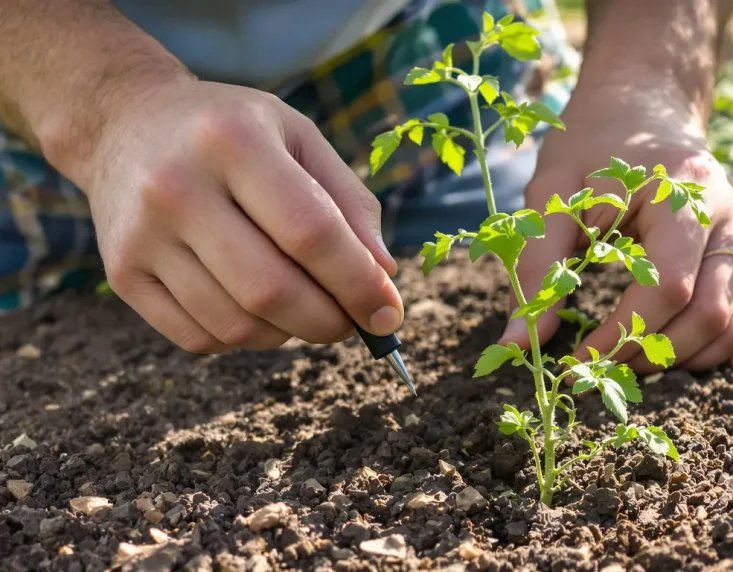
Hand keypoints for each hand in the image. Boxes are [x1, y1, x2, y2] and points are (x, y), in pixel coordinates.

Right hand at [83, 76, 402, 351]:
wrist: (125, 124)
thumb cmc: (234, 132)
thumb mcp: (298, 137)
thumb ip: (349, 202)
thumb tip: (384, 277)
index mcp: (232, 140)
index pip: (310, 232)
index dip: (359, 283)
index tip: (389, 314)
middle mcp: (177, 186)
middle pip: (271, 289)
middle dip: (329, 321)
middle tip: (354, 323)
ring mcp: (143, 234)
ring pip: (237, 324)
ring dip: (290, 334)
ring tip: (306, 309)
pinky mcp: (122, 274)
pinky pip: (200, 338)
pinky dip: (246, 339)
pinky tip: (258, 310)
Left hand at [500, 76, 732, 371]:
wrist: (638, 104)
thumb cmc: (589, 148)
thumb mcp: (551, 195)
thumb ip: (538, 267)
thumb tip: (517, 345)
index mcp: (681, 194)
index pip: (667, 288)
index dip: (623, 334)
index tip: (578, 362)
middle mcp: (726, 213)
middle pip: (707, 311)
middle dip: (653, 353)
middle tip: (603, 369)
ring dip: (691, 357)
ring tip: (638, 366)